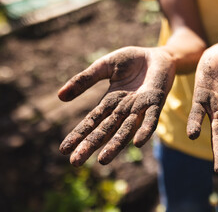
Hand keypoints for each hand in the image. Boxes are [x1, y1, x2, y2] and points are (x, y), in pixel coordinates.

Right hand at [58, 46, 175, 165]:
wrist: (157, 53)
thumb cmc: (131, 60)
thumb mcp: (104, 67)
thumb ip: (85, 80)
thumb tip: (60, 96)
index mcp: (110, 102)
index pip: (92, 121)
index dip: (79, 134)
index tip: (64, 150)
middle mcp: (124, 109)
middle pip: (105, 130)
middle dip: (91, 145)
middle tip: (75, 162)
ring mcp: (140, 108)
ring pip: (126, 129)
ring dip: (115, 145)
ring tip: (102, 160)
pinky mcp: (156, 102)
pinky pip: (151, 119)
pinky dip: (145, 130)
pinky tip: (138, 143)